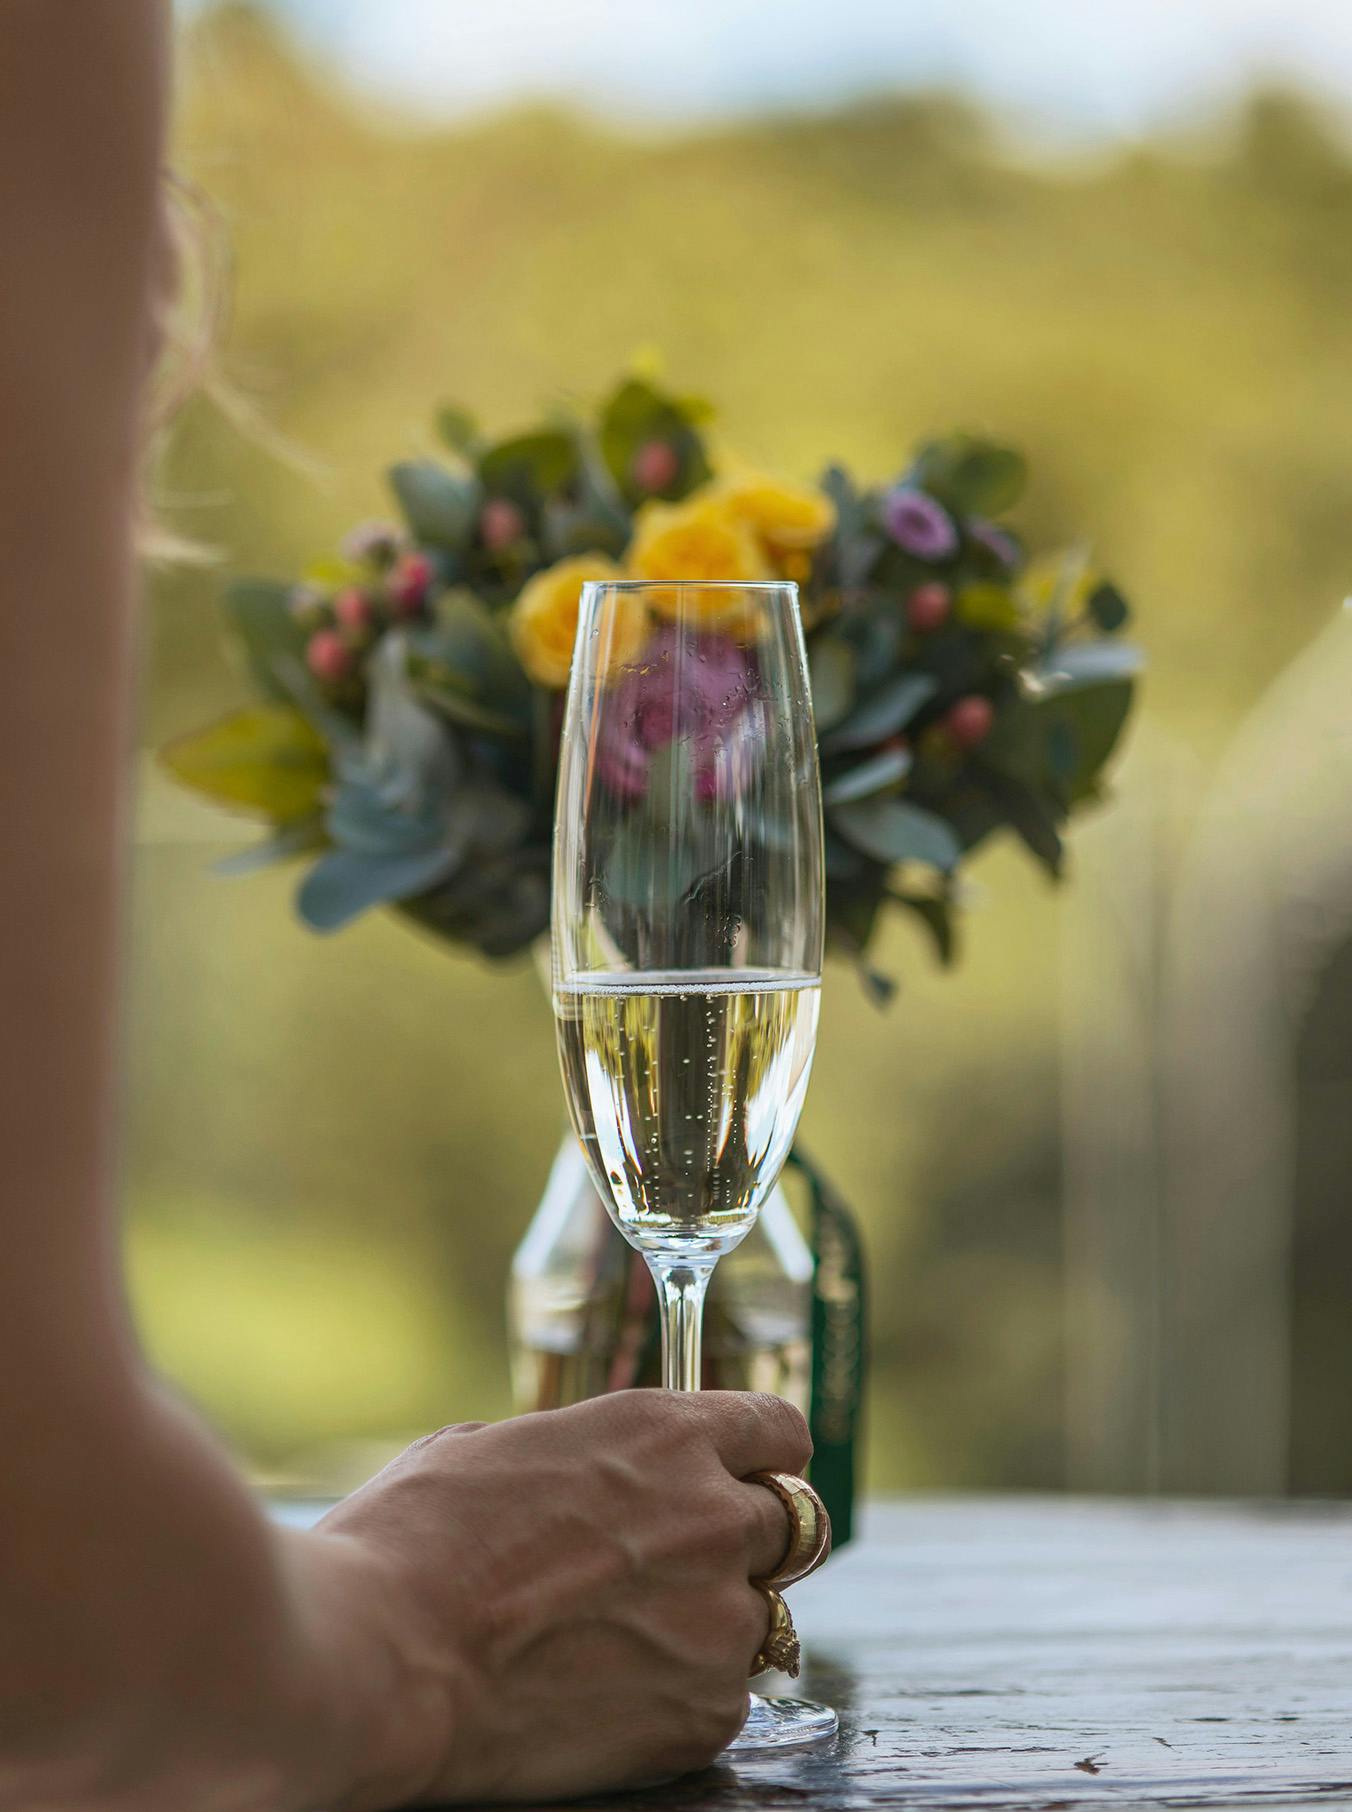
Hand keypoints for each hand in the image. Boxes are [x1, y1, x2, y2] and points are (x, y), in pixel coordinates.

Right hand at [300, 1390, 810, 1805]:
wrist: (379, 1658)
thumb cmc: (412, 1540)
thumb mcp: (493, 1445)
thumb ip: (576, 1453)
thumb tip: (584, 1473)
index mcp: (665, 1434)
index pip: (779, 1430)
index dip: (765, 1454)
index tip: (749, 1475)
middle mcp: (714, 1518)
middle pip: (794, 1523)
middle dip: (748, 1539)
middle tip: (684, 1565)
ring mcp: (719, 1621)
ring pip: (762, 1617)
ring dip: (713, 1622)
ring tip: (624, 1641)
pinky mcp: (704, 1715)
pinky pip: (725, 1699)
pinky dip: (682, 1697)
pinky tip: (607, 1694)